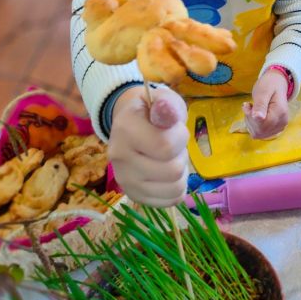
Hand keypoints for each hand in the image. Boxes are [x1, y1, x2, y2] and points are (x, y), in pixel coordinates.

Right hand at [108, 85, 188, 206]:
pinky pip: (171, 201)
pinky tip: (167, 174)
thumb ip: (168, 105)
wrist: (131, 125)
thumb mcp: (163, 99)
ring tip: (169, 158)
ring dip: (181, 172)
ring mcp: (125, 181)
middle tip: (172, 145)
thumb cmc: (153, 111)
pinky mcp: (134, 196)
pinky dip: (176, 187)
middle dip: (181, 155)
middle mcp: (119, 158)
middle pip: (173, 170)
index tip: (174, 128)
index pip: (165, 147)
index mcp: (125, 129)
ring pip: (174, 188)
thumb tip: (167, 110)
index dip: (180, 137)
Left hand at [243, 69, 289, 138]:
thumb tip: (257, 118)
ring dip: (251, 122)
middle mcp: (282, 122)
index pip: (262, 125)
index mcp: (280, 112)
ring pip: (258, 134)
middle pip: (260, 131)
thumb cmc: (269, 85)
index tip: (248, 105)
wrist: (277, 84)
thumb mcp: (263, 91)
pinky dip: (254, 125)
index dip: (251, 118)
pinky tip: (255, 115)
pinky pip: (260, 133)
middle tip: (249, 106)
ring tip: (253, 108)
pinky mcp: (275, 129)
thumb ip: (260, 104)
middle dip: (250, 120)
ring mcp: (279, 127)